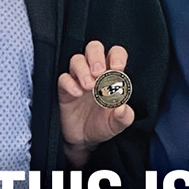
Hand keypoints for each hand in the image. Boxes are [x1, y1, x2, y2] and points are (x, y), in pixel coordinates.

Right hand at [58, 42, 135, 157]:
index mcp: (111, 76)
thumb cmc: (101, 126)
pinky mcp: (64, 89)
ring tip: (89, 87)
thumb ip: (124, 118)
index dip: (117, 56)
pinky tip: (77, 94)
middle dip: (96, 56)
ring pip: (77, 59)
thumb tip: (123, 108)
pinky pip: (63, 78)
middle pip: (93, 48)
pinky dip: (69, 83)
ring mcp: (78, 79)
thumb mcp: (117, 125)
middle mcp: (94, 74)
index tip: (117, 68)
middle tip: (99, 73)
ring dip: (83, 70)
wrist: (82, 140)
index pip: (115, 54)